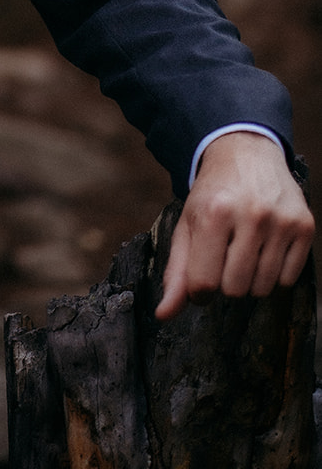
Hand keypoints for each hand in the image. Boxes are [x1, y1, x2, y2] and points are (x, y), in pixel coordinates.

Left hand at [156, 131, 313, 319]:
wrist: (246, 153)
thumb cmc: (213, 195)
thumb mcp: (187, 225)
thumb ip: (175, 272)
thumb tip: (164, 315)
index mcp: (214, 213)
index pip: (204, 283)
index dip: (199, 290)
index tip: (201, 277)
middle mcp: (251, 215)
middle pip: (235, 290)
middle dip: (225, 282)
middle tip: (224, 256)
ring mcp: (281, 221)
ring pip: (262, 289)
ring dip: (249, 279)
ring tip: (243, 250)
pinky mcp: (304, 226)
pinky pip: (288, 280)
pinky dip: (273, 273)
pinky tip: (265, 247)